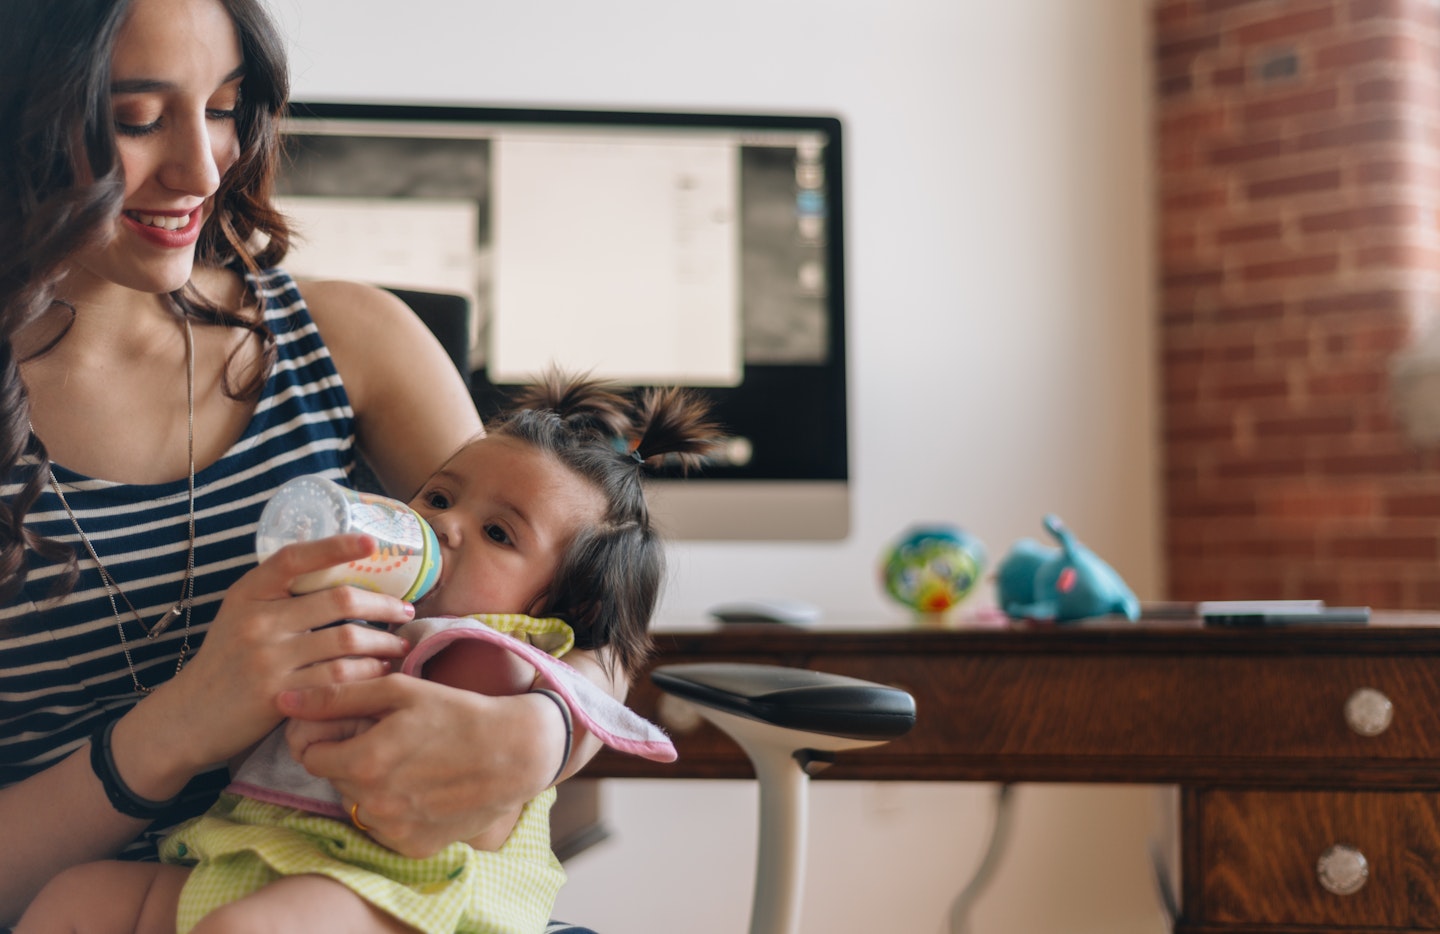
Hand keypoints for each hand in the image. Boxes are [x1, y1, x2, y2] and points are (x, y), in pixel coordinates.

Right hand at [124, 535, 412, 794]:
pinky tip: (380, 671)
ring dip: (383, 642)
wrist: (188, 717)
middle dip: (383, 605)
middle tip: (405, 610)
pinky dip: (368, 672)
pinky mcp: (278, 694)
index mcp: (249, 592)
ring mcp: (267, 658)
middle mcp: (257, 620)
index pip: (295, 557)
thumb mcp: (240, 615)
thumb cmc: (226, 660)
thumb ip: (279, 595)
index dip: (336, 546)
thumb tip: (341, 571)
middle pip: (339, 600)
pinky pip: (339, 676)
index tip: (372, 542)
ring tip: (399, 645)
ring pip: (346, 640)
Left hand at [278, 675, 564, 857]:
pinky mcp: (414, 846)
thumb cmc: (458, 712)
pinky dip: (397, 808)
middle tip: (390, 739)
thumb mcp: (399, 691)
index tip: (355, 726)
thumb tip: (284, 699)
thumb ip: (337, 696)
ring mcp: (394, 830)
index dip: (328, 737)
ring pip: (360, 804)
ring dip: (374, 784)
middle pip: (337, 779)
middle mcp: (372, 804)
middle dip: (353, 757)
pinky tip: (424, 785)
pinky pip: (386, 826)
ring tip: (411, 761)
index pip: (310, 756)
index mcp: (363, 763)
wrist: (516, 752)